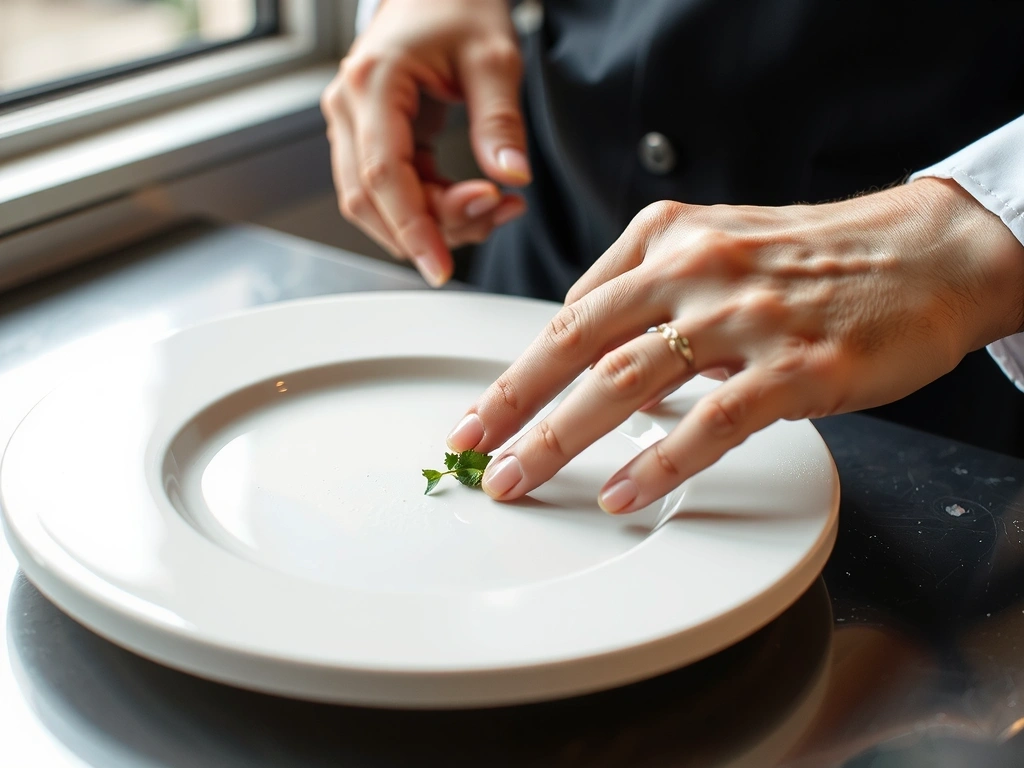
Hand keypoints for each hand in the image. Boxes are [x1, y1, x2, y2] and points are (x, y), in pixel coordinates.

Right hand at [320, 0, 529, 285]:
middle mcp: (349, 107)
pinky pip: (392, 191)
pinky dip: (431, 206)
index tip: (440, 267)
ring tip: (495, 205)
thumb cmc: (459, 8)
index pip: (382, 177)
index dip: (412, 229)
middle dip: (432, 227)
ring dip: (434, 222)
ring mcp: (353, 124)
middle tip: (495, 215)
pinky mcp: (369, 137)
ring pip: (376, 204)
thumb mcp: (494, 59)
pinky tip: (477, 198)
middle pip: (371, 201)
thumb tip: (510, 177)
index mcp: (372, 83)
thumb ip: (500, 122)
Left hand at [447, 179, 1023, 510]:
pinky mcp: (795, 366)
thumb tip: (586, 334)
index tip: (481, 414)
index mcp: (669, 237)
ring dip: (561, 438)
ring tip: (520, 481)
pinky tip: (622, 495)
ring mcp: (744, 317)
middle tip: (471, 450)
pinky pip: (710, 421)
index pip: (573, 312)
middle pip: (580, 344)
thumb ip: (646, 281)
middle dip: (514, 405)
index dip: (518, 370)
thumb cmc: (817, 255)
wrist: (928, 253)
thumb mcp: (718, 238)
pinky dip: (658, 462)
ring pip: (627, 380)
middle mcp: (696, 269)